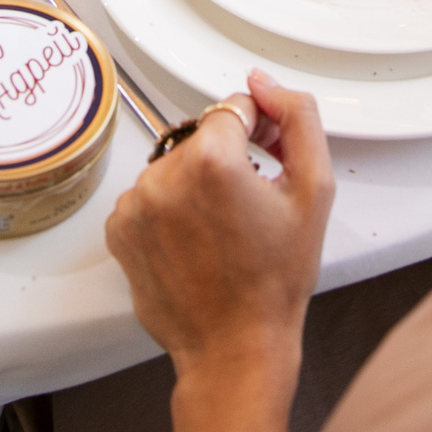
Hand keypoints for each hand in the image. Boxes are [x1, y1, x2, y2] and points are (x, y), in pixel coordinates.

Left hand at [108, 71, 333, 370]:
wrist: (235, 347)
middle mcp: (164, 176)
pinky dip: (169, 212)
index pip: (233, 109)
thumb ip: (297, 118)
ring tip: (221, 231)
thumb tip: (263, 84)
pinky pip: (148, 198)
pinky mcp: (118, 230)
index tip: (266, 161)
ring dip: (195, 186)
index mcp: (212, 160)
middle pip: (202, 138)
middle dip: (227, 160)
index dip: (258, 132)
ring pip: (173, 167)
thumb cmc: (275, 280)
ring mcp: (135, 204)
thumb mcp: (313, 190)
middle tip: (249, 207)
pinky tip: (194, 242)